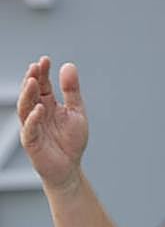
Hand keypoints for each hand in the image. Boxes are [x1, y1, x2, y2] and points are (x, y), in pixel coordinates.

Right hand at [17, 56, 89, 192]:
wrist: (70, 167)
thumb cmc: (71, 140)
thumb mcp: (76, 111)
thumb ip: (72, 91)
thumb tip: (68, 66)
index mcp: (47, 104)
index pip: (41, 85)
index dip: (42, 72)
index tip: (46, 60)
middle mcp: (36, 113)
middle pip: (30, 93)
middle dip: (32, 79)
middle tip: (35, 67)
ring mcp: (32, 127)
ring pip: (25, 108)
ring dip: (28, 94)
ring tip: (33, 81)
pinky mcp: (31, 142)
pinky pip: (30, 129)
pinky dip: (34, 118)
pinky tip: (40, 108)